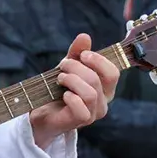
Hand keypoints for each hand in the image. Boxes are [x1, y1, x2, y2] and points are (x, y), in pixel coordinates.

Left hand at [29, 33, 118, 148]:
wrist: (44, 111)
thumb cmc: (60, 89)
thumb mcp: (69, 67)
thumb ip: (78, 52)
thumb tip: (84, 36)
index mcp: (105, 87)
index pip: (112, 72)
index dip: (98, 60)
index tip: (82, 55)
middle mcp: (103, 101)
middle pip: (96, 79)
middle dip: (77, 67)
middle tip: (63, 65)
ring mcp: (94, 113)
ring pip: (89, 93)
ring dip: (72, 80)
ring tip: (60, 79)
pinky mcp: (82, 121)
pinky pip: (81, 107)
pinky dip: (70, 97)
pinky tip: (63, 94)